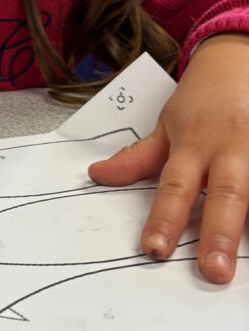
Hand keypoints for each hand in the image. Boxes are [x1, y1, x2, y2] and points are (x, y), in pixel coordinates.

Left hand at [88, 34, 248, 283]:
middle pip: (226, 194)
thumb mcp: (168, 123)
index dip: (164, 219)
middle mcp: (232, 149)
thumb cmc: (203, 98)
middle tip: (212, 273)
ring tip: (248, 266)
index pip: (175, 187)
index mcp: (195, 144)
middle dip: (219, 234)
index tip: (154, 250)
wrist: (241, 57)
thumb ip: (139, 157)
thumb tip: (97, 176)